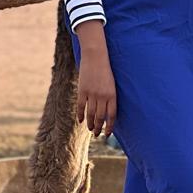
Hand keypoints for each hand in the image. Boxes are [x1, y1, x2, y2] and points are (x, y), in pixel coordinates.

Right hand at [75, 21, 116, 138]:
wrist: (96, 57)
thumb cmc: (106, 71)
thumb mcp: (112, 85)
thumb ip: (110, 98)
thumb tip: (108, 113)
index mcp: (112, 95)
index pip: (112, 115)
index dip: (110, 126)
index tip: (108, 134)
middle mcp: (102, 96)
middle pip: (101, 117)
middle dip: (99, 128)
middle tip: (98, 134)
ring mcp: (91, 94)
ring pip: (91, 114)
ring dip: (91, 124)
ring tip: (91, 129)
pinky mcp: (82, 90)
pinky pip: (80, 106)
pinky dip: (80, 115)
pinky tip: (81, 121)